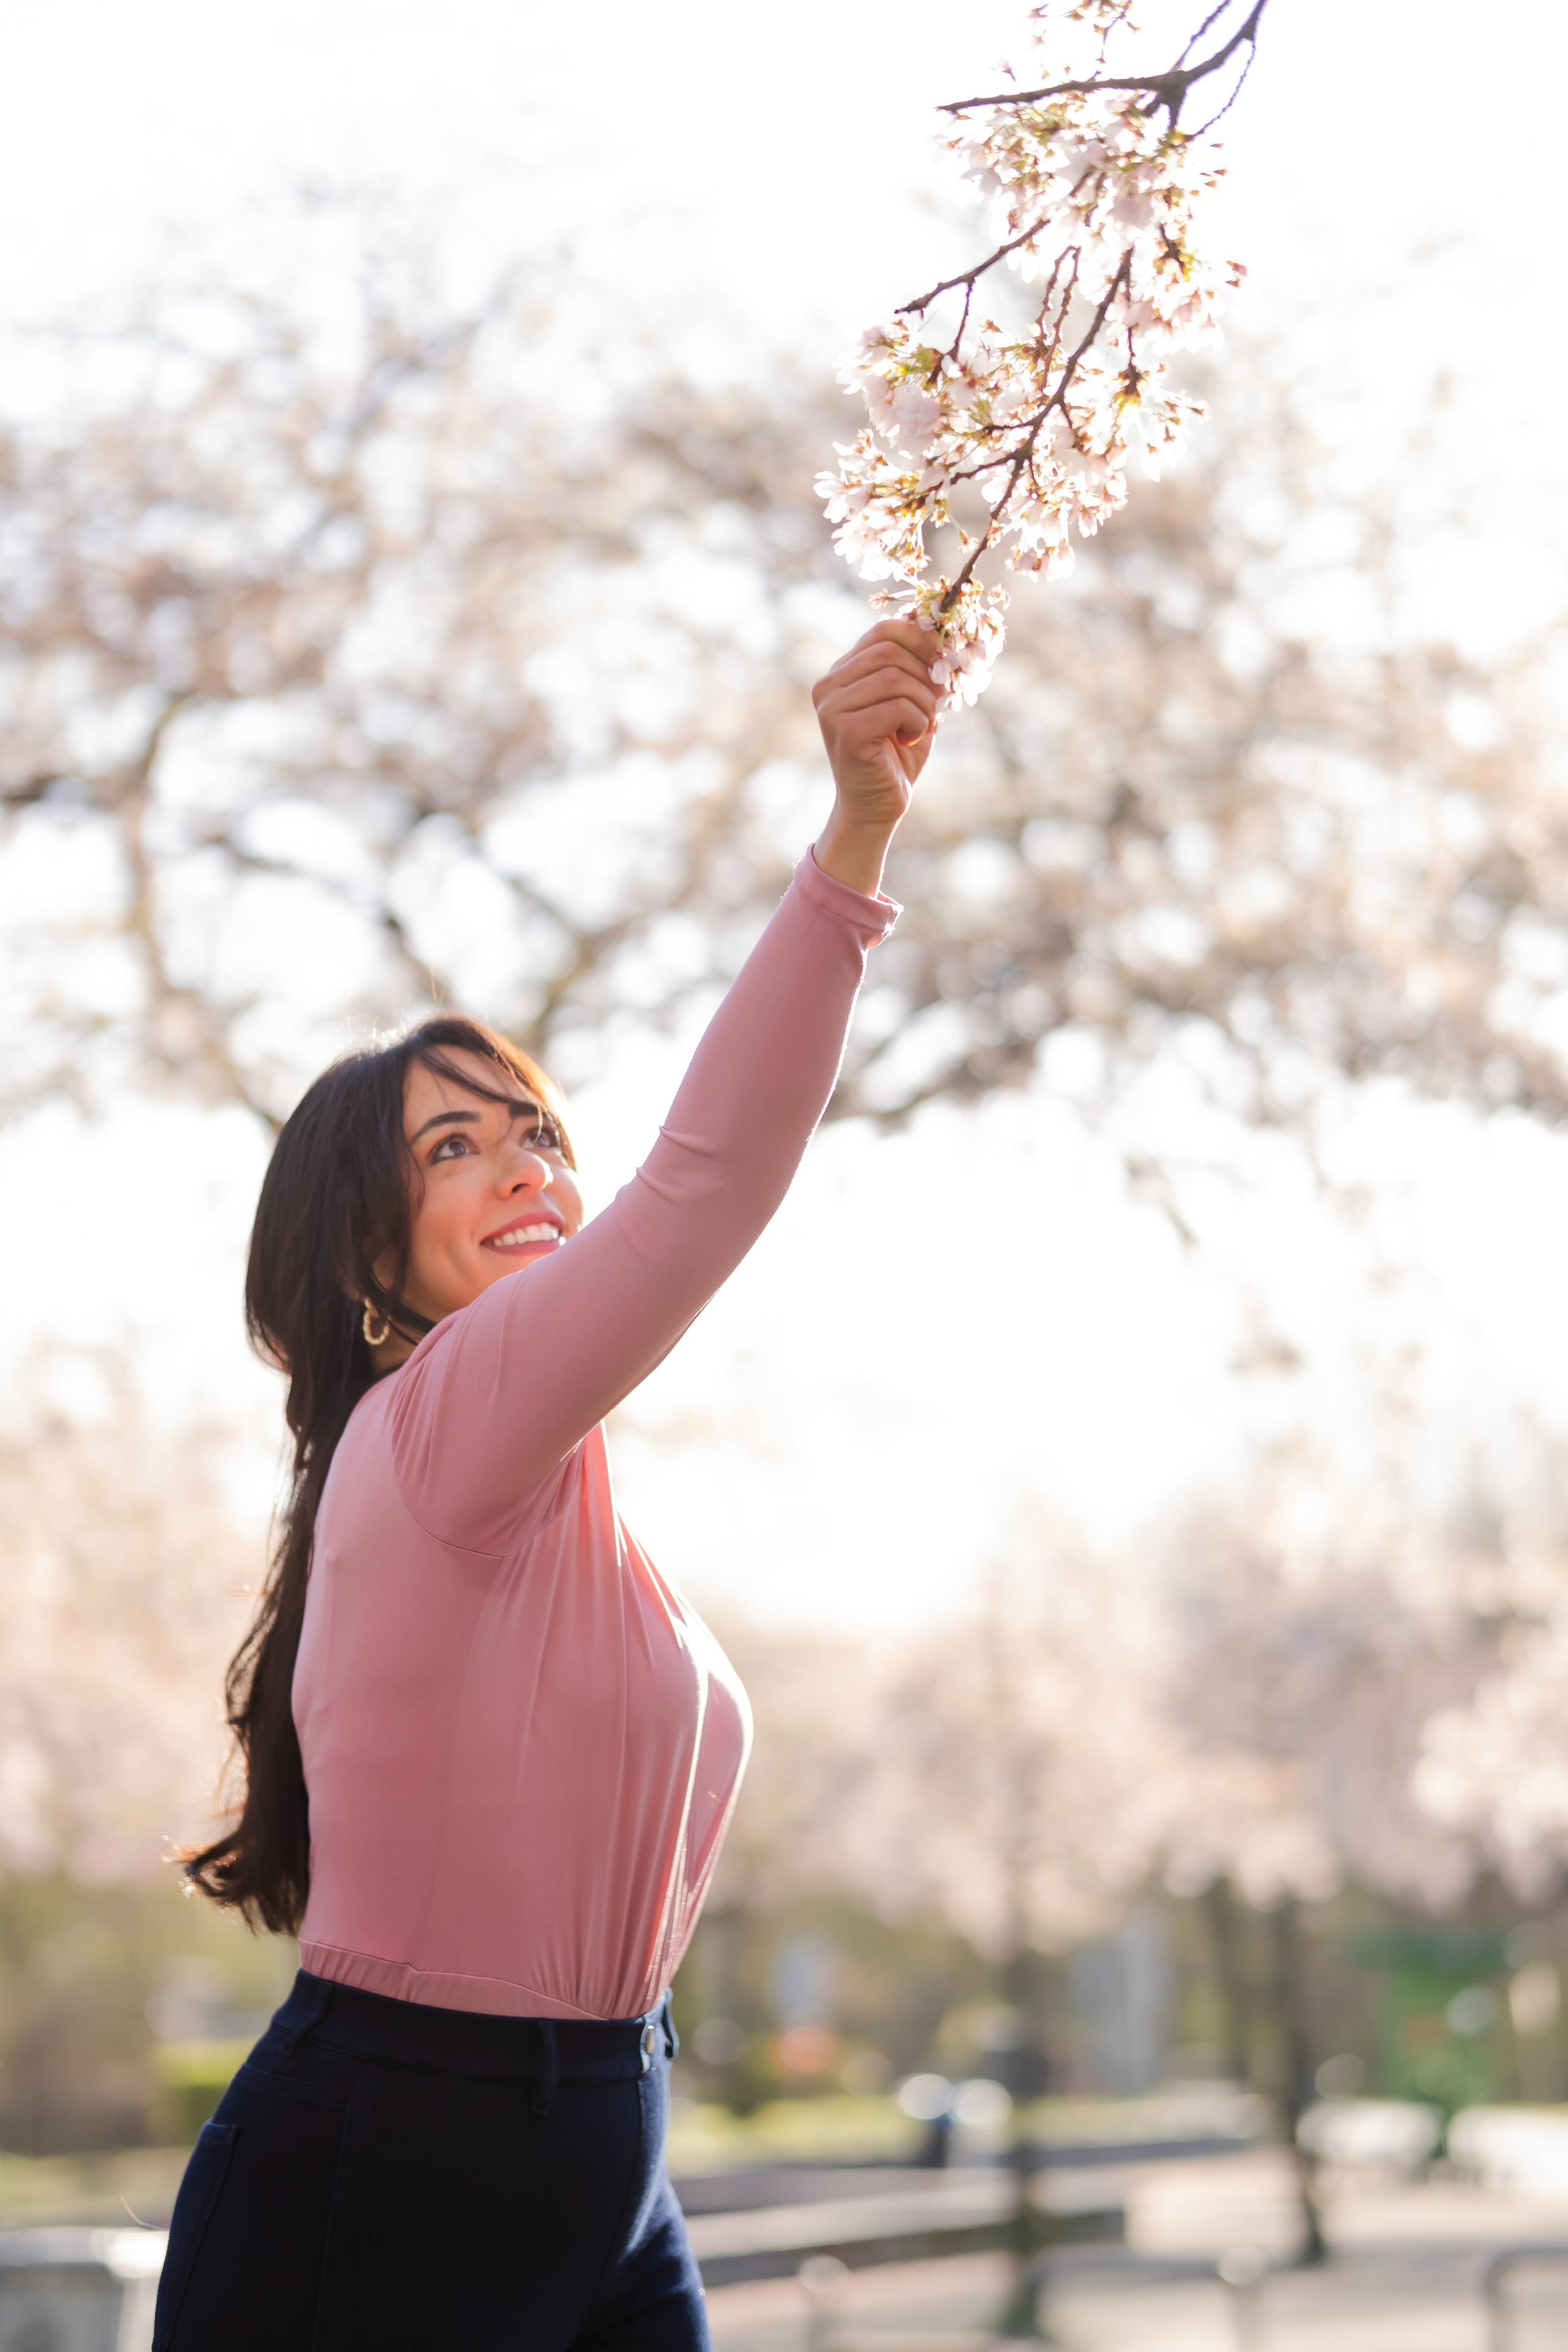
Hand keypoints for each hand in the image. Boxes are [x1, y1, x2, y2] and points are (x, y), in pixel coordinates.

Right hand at [811, 619, 939, 894]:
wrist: (876, 808)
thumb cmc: (895, 756)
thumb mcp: (909, 704)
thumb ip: (917, 670)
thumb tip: (944, 632)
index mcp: (841, 673)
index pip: (882, 631)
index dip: (920, 639)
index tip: (942, 663)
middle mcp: (828, 686)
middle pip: (890, 651)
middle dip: (925, 675)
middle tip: (936, 704)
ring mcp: (832, 708)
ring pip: (895, 677)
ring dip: (923, 702)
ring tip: (922, 726)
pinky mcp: (845, 731)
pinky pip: (897, 707)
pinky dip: (917, 722)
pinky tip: (910, 740)